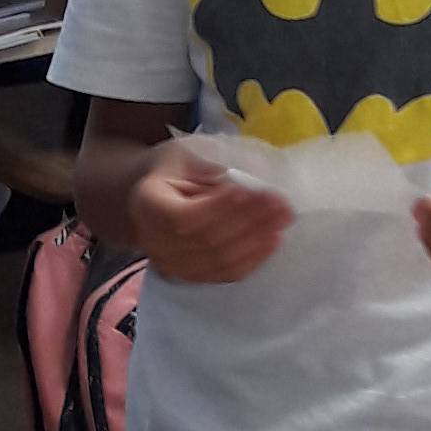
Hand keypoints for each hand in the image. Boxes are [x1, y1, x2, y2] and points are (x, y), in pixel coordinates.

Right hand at [129, 144, 289, 286]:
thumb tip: (238, 180)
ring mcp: (174, 264)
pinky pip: (226, 274)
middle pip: (207, 240)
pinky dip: (253, 259)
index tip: (249, 191)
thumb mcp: (182, 154)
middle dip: (249, 222)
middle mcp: (156, 242)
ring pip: (220, 261)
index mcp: (147, 206)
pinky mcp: (192, 276)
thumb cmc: (171, 170)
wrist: (153, 199)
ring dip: (257, 240)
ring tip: (282, 219)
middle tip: (281, 204)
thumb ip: (206, 167)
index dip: (219, 208)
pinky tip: (273, 240)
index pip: (184, 217)